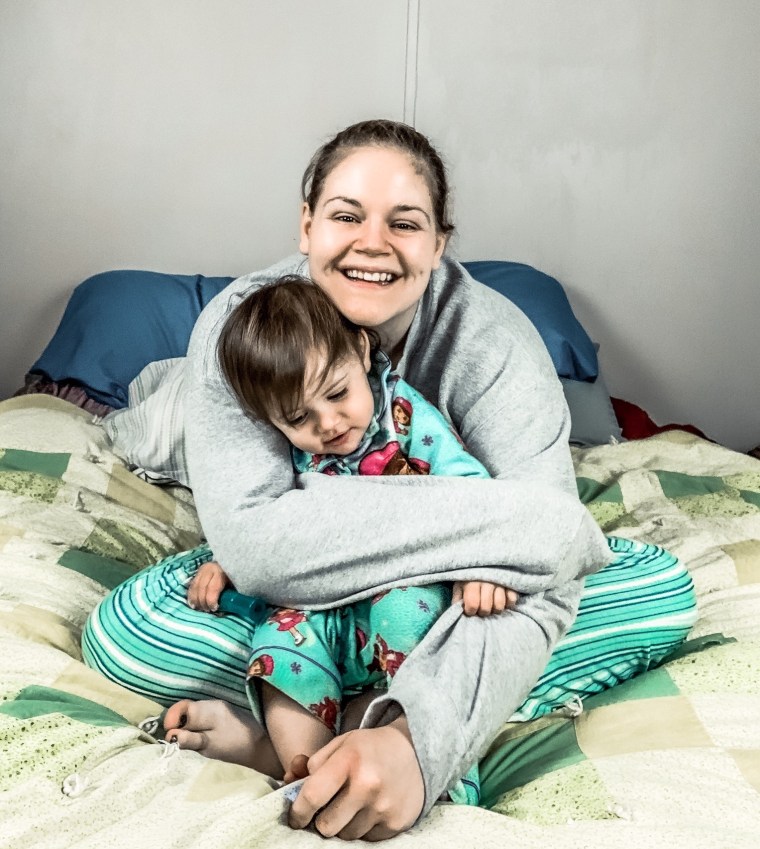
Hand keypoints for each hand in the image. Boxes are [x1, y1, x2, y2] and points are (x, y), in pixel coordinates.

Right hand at [187, 560, 229, 611]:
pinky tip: (192, 604)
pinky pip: (191, 586)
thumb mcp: (234, 584)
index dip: (211, 601)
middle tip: (207, 610)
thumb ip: (229, 594)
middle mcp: (209, 569)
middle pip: (202, 588)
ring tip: (198, 608)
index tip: (214, 609)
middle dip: (203, 602)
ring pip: (195, 587)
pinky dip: (191, 595)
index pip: (213, 588)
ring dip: (195, 600)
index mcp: (221, 572)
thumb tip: (224, 608)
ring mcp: (202, 570)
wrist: (230, 563)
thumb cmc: (233, 577)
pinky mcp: (197, 572)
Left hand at [288, 716, 423, 840]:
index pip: (311, 797)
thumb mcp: (341, 744)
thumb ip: (313, 764)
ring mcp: (384, 807)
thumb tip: (289, 782)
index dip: (297, 812)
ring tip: (352, 806)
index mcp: (349, 760)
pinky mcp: (397, 823)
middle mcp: (367, 785)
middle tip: (327, 809)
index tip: (295, 816)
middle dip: (321, 821)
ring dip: (343, 825)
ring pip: (346, 836)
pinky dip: (363, 828)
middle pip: (326, 826)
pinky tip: (369, 809)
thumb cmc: (370, 747)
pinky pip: (367, 839)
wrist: (416, 749)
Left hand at [452, 581, 516, 616]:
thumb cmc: (470, 575)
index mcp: (471, 582)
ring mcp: (500, 582)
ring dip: (495, 608)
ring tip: (491, 604)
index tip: (470, 609)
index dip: (470, 611)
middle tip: (481, 607)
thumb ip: (457, 598)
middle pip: (486, 608)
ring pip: (499, 606)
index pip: (473, 605)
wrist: (484, 556)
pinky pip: (512, 600)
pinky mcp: (511, 583)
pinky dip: (507, 603)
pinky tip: (502, 599)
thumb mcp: (459, 584)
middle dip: (482, 612)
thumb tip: (459, 611)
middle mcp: (487, 582)